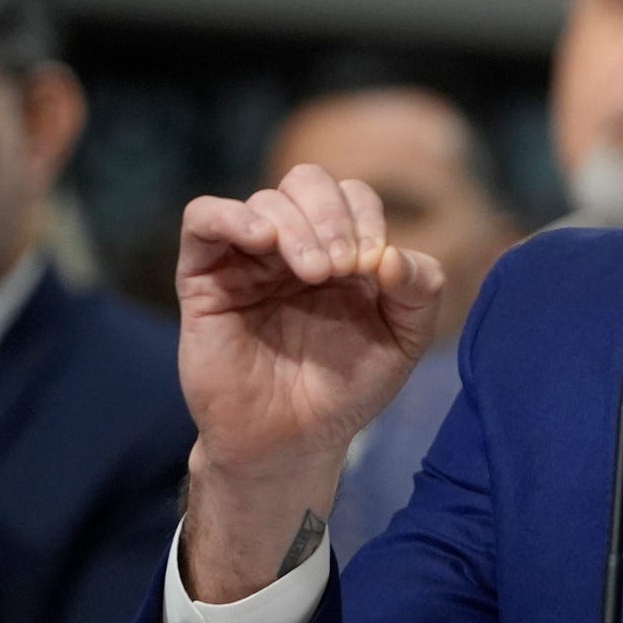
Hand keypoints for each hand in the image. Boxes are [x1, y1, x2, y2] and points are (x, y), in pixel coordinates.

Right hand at [177, 165, 444, 600]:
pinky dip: (232, 215)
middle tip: (340, 267)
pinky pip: (203, 218)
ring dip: (296, 226)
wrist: (292, 440)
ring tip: (312, 273)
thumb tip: (394, 254)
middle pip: (307, 182)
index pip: (352, 196)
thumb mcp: (403, 342)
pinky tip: (261, 239)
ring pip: (265, 200)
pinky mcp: (203, 277)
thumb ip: (419, 293)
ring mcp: (247, 258)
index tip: (372, 268)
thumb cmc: (346, 388)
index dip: (365, 218)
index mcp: (342, 250)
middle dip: (331, 215)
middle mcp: (294, 245)